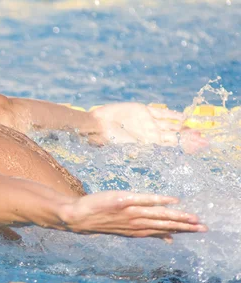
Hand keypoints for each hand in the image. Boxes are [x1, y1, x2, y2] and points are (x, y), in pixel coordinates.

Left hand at [59, 191, 207, 241]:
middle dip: (185, 226)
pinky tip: (172, 200)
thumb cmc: (101, 221)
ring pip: (157, 215)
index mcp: (137, 230)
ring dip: (176, 216)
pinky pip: (144, 200)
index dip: (181, 230)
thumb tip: (168, 238)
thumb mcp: (124, 230)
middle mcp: (136, 223)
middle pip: (164, 224)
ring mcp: (130, 212)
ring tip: (193, 218)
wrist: (77, 217)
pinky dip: (158, 200)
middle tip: (204, 227)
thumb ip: (146, 232)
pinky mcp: (122, 201)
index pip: (163, 230)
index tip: (199, 230)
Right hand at [90, 103, 208, 152]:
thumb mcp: (124, 147)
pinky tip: (184, 118)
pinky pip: (162, 113)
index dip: (183, 147)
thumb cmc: (106, 140)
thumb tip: (155, 154)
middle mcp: (150, 134)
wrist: (96, 125)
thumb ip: (140, 149)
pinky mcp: (143, 111)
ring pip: (171, 125)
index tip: (197, 149)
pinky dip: (173, 115)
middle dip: (188, 139)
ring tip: (198, 131)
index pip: (170, 146)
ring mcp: (148, 122)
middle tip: (204, 141)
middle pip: (174, 136)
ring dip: (184, 128)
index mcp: (147, 145)